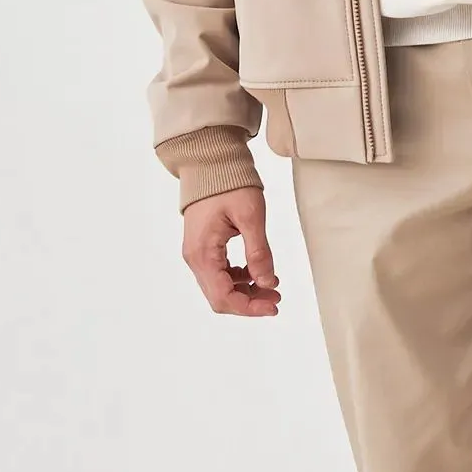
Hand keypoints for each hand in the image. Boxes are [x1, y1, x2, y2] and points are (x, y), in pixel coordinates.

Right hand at [182, 185, 281, 314]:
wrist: (209, 163)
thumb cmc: (228, 183)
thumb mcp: (250, 216)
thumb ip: (258, 252)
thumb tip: (267, 282)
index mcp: (203, 253)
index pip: (223, 297)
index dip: (249, 308)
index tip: (274, 305)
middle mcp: (195, 258)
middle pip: (220, 297)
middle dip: (249, 302)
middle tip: (276, 297)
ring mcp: (197, 253)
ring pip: (219, 288)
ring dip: (245, 292)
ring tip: (272, 285)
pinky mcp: (203, 248)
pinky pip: (219, 274)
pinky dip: (238, 279)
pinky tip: (256, 272)